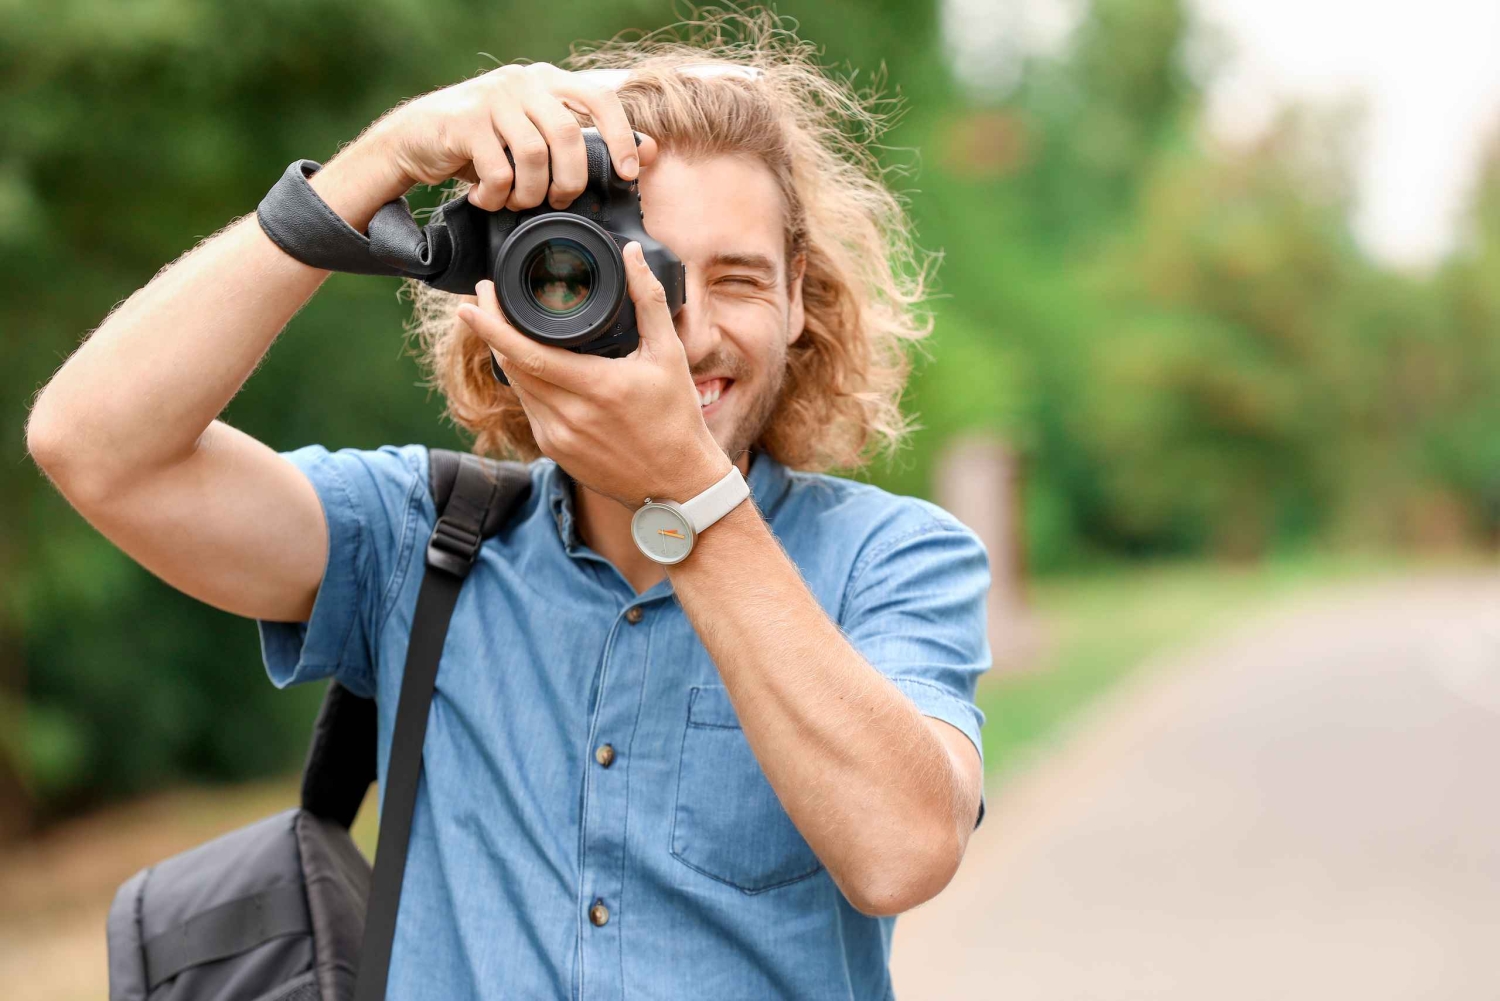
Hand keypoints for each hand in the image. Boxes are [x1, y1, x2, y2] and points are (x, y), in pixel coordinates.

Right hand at [342, 62, 657, 211]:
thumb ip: (581, 142)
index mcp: (547, 81)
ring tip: (517, 203)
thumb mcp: (535, 137)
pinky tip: (486, 200)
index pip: (599, 99)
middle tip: (558, 202)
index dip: (620, 137)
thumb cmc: (484, 144)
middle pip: (569, 135)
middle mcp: (523, 81)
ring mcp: (492, 98)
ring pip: (534, 155)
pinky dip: (497, 196)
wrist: (414, 138)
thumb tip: (649, 151)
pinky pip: (498, 171)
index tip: (629, 174)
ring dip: (530, 193)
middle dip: (570, 180)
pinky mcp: (464, 121)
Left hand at [455, 242, 730, 508]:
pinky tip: (530, 367)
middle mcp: (569, 416)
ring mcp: (557, 438)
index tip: (474, 300)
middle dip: (491, 330)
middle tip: (485, 300)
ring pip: (517, 388)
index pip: (526, 352)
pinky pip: (529, 409)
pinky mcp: (555, 452)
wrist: (677, 485)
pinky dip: (525, 384)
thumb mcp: (669, 354)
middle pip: (511, 366)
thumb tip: (631, 255)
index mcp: (595, 387)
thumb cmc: (676, 419)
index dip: (491, 325)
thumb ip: (647, 300)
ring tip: (502, 327)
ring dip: (505, 356)